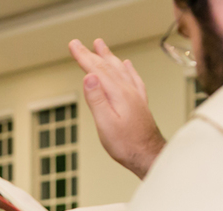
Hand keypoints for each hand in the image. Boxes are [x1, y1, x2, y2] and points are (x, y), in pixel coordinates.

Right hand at [68, 38, 165, 179]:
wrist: (148, 155)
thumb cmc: (126, 144)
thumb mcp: (105, 123)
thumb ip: (96, 99)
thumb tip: (89, 77)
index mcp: (118, 94)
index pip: (97, 70)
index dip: (84, 57)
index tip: (73, 46)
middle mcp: (128, 91)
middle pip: (107, 67)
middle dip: (92, 54)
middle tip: (78, 44)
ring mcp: (135, 96)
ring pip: (120, 70)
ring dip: (108, 56)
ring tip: (101, 46)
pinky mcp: (139, 103)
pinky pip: (133, 79)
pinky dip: (127, 69)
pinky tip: (126, 65)